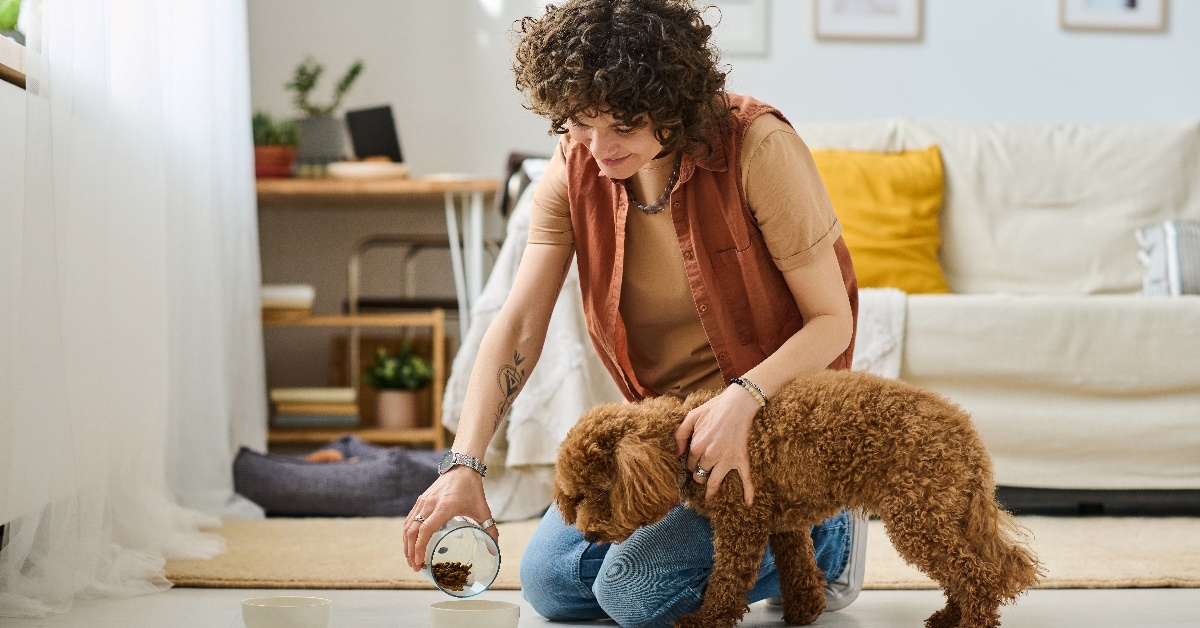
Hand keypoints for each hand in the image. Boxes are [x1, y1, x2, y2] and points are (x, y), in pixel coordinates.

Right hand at [403, 465, 497, 570]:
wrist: (462, 467)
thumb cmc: (472, 489)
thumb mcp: (483, 509)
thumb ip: (490, 529)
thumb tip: (495, 550)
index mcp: (444, 507)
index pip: (425, 530)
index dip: (419, 548)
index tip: (420, 563)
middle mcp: (430, 504)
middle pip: (412, 531)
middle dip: (410, 552)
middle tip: (415, 568)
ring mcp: (423, 501)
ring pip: (407, 526)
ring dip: (406, 545)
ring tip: (411, 560)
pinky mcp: (420, 500)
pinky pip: (409, 520)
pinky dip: (407, 534)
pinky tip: (410, 544)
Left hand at [673, 385, 759, 505]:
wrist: (737, 404)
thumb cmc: (714, 408)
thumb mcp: (691, 416)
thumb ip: (680, 434)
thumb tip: (677, 453)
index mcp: (696, 447)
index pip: (689, 463)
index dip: (690, 463)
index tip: (693, 462)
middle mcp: (710, 457)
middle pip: (700, 474)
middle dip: (699, 476)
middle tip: (700, 475)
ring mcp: (726, 460)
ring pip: (715, 482)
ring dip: (710, 491)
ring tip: (708, 498)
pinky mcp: (741, 459)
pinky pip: (745, 478)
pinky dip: (748, 491)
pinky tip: (748, 503)